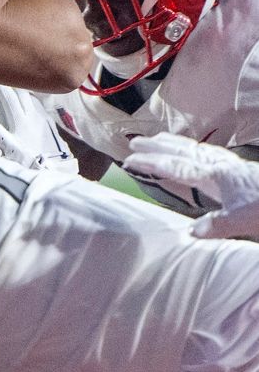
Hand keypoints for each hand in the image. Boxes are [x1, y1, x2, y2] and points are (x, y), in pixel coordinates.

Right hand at [124, 133, 258, 238]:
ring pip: (196, 149)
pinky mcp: (238, 169)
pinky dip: (192, 149)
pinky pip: (208, 153)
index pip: (176, 167)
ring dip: (174, 143)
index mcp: (216, 176)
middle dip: (157, 146)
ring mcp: (230, 165)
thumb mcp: (242, 221)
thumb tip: (191, 232)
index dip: (151, 163)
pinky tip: (193, 152)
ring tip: (157, 139)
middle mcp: (221, 166)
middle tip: (134, 142)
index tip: (129, 160)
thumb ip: (216, 225)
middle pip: (183, 151)